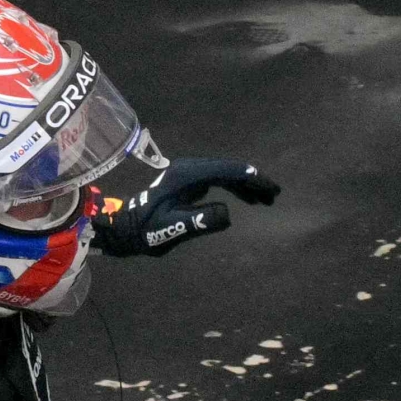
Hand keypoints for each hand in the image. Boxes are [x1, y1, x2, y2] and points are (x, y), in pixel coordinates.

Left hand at [88, 158, 279, 257]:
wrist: (126, 228)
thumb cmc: (146, 231)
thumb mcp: (172, 229)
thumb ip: (199, 221)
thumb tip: (227, 213)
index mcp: (186, 176)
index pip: (226, 171)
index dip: (252, 178)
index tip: (271, 189)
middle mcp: (189, 168)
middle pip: (228, 168)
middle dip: (253, 180)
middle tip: (274, 196)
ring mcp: (188, 173)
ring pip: (224, 173)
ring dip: (245, 184)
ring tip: (264, 200)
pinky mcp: (188, 180)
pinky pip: (217, 178)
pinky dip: (233, 186)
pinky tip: (245, 198)